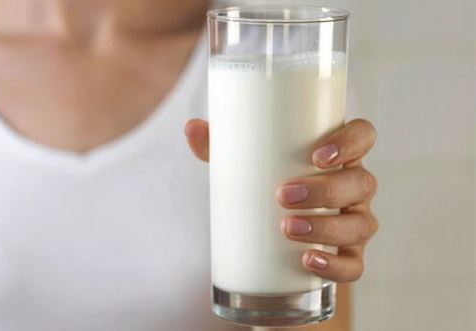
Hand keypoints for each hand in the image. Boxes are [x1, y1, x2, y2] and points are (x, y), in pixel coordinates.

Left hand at [185, 118, 377, 282]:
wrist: (272, 234)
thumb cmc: (265, 185)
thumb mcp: (245, 164)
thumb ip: (220, 145)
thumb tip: (191, 127)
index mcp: (337, 157)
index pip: (363, 136)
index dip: (351, 142)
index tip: (316, 155)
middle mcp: (353, 187)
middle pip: (362, 182)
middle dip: (326, 189)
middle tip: (282, 195)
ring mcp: (355, 222)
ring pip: (360, 224)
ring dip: (326, 227)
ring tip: (286, 227)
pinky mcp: (348, 256)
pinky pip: (354, 265)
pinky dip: (335, 266)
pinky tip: (308, 261)